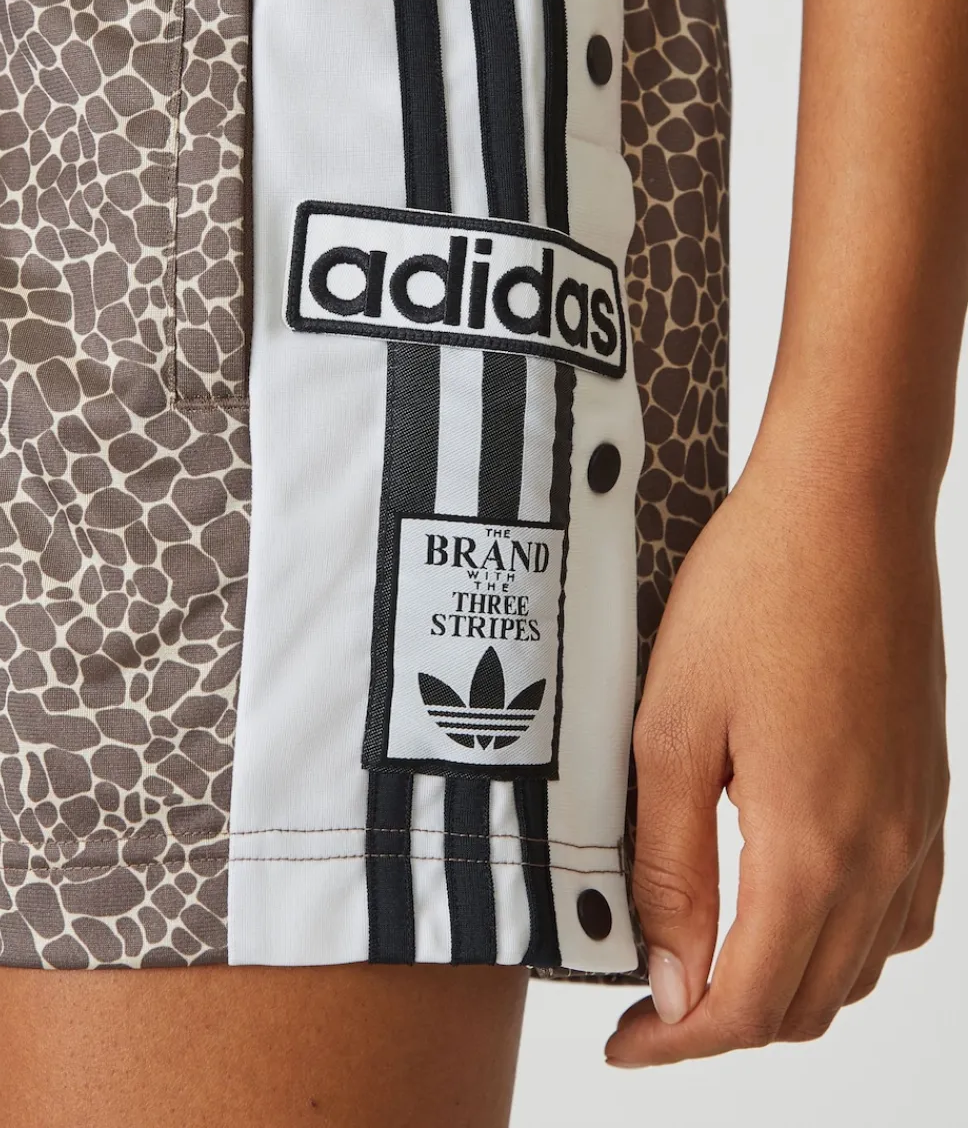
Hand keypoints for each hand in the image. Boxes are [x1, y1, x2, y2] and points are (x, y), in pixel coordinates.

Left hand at [605, 443, 947, 1065]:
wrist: (847, 506)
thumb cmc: (753, 596)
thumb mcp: (674, 731)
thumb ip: (671, 868)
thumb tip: (672, 981)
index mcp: (813, 849)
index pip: (746, 1005)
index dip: (677, 1044)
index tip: (625, 1040)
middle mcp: (883, 854)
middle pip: (807, 1000)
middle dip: (722, 1022)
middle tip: (652, 999)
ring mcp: (917, 822)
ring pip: (859, 965)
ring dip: (784, 985)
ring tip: (711, 957)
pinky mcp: (926, 788)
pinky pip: (902, 910)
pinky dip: (845, 940)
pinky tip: (798, 902)